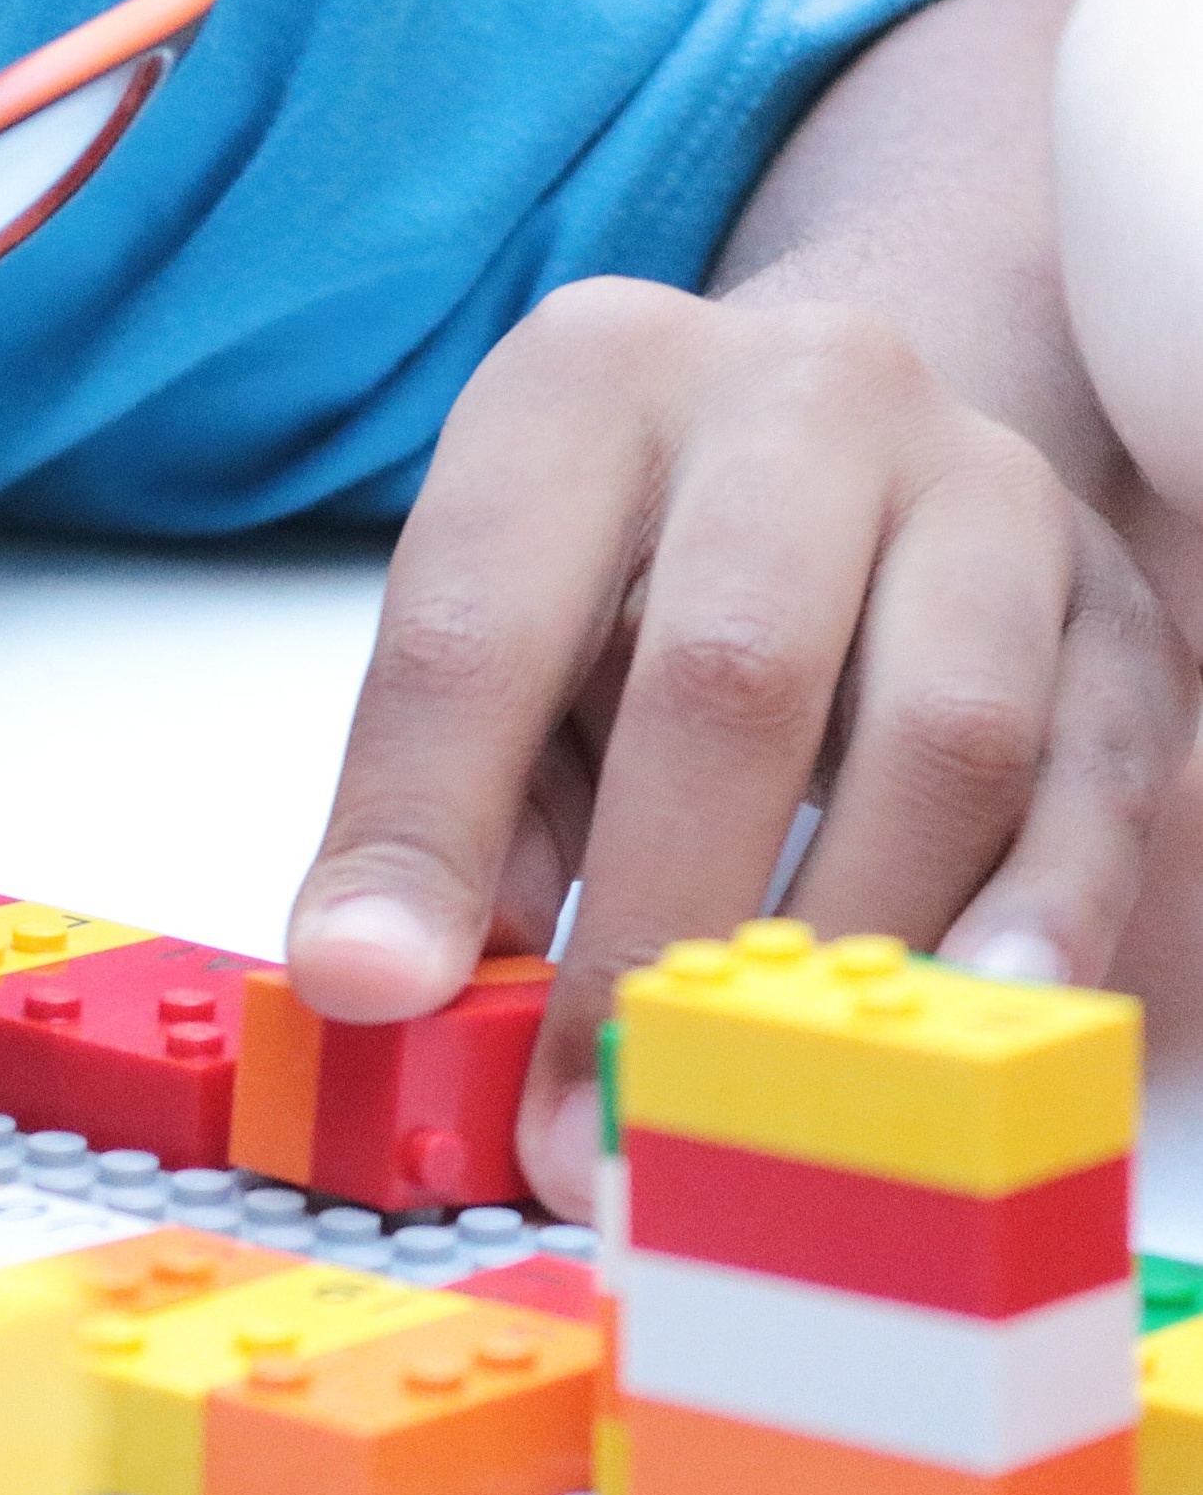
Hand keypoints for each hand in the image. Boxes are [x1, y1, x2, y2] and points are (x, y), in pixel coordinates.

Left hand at [288, 276, 1195, 1217]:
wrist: (837, 440)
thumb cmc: (625, 568)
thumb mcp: (499, 642)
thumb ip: (439, 805)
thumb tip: (382, 983)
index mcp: (585, 382)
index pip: (477, 617)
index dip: (424, 823)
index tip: (383, 990)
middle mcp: (797, 398)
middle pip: (731, 673)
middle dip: (646, 923)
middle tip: (586, 1112)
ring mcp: (981, 487)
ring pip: (942, 732)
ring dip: (839, 944)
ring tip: (756, 1097)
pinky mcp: (1112, 604)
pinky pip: (1095, 781)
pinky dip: (1029, 924)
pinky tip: (957, 1023)